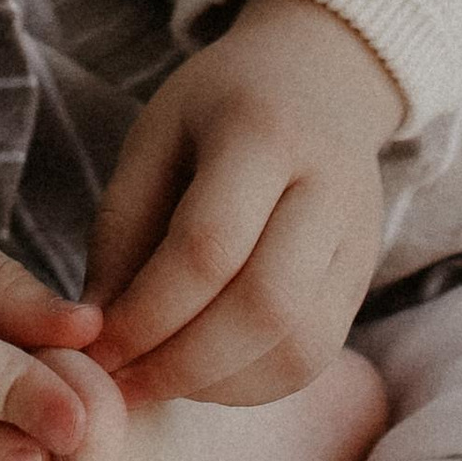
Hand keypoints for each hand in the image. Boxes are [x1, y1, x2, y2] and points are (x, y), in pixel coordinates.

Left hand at [81, 0, 403, 411]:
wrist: (320, 77)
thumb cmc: (220, 105)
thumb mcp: (155, 135)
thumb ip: (122, 228)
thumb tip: (96, 330)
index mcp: (263, 131)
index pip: (208, 246)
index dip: (147, 313)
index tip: (97, 349)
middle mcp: (327, 187)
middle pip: (264, 306)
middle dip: (183, 364)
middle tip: (123, 383)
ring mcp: (358, 238)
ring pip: (299, 346)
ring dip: (219, 383)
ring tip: (160, 378)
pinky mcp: (365, 280)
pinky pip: (315, 356)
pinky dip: (253, 382)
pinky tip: (205, 373)